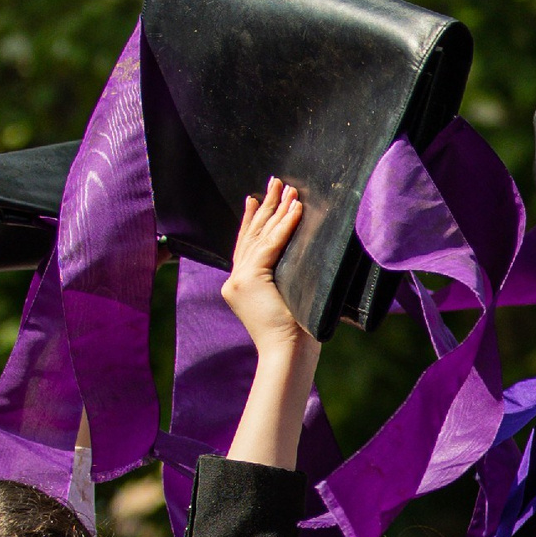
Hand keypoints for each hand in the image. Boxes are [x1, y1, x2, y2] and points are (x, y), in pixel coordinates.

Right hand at [221, 177, 310, 357]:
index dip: (252, 219)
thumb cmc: (296, 336)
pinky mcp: (250, 279)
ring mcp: (240, 279)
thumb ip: (283, 280)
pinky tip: (294, 208)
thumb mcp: (287, 300)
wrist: (286, 354)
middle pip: (251, 234)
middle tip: (274, 182)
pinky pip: (270, 245)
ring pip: (261, 236)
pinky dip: (285, 225)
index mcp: (241, 286)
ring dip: (277, 209)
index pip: (247, 245)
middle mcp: (236, 280)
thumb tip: (299, 261)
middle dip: (265, 206)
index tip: (256, 198)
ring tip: (287, 188)